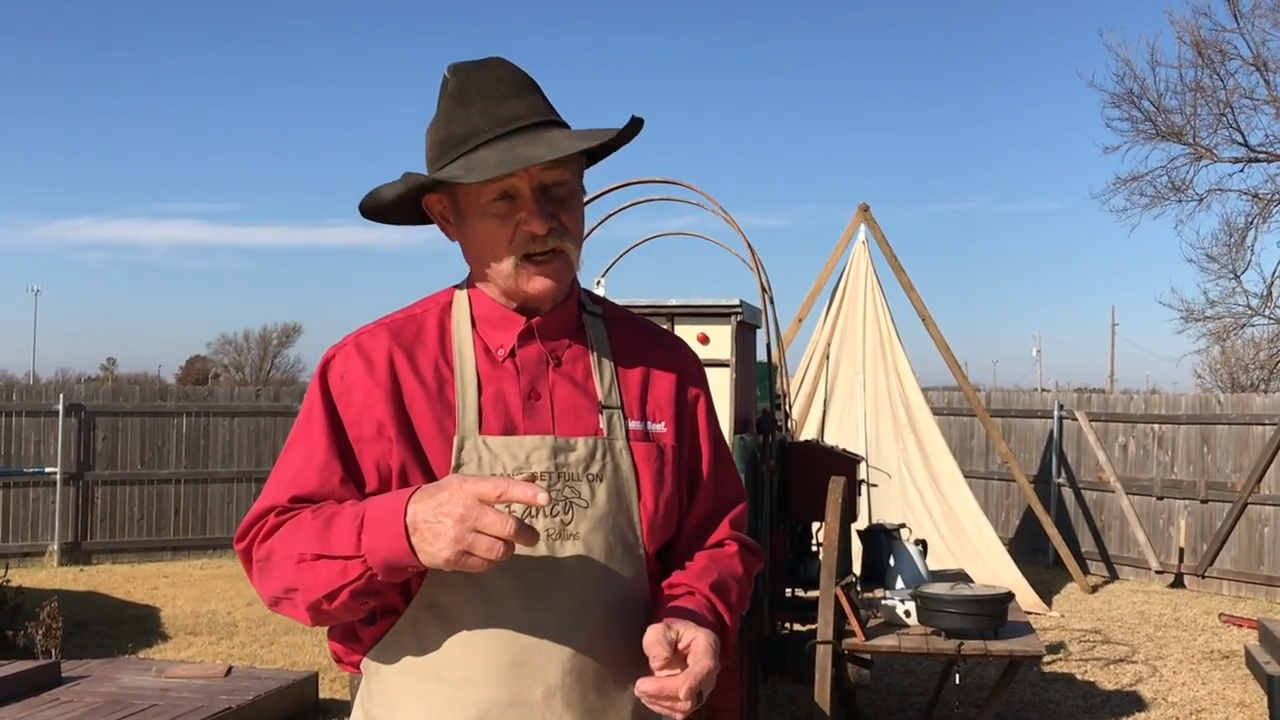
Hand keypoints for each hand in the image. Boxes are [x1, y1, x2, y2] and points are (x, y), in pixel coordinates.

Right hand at [405, 473, 549, 571]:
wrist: (403, 523)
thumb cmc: (441, 499)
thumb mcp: (464, 484)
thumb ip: (497, 485)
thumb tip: (532, 479)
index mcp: (468, 489)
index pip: (503, 489)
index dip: (527, 494)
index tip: (546, 499)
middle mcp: (465, 512)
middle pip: (508, 527)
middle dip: (527, 534)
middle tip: (532, 536)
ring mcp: (459, 538)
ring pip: (500, 550)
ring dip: (508, 549)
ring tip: (506, 544)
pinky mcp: (452, 558)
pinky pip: (485, 564)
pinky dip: (491, 560)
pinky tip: (487, 553)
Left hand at [633, 618, 719, 718]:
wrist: (679, 644)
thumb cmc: (671, 635)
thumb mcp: (661, 630)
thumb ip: (659, 643)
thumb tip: (659, 665)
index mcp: (707, 647)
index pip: (706, 668)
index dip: (694, 681)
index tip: (681, 691)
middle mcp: (710, 672)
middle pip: (694, 693)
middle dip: (665, 692)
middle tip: (640, 686)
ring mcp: (702, 688)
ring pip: (686, 706)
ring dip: (660, 702)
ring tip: (641, 690)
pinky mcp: (692, 700)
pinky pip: (680, 712)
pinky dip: (661, 707)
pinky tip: (648, 697)